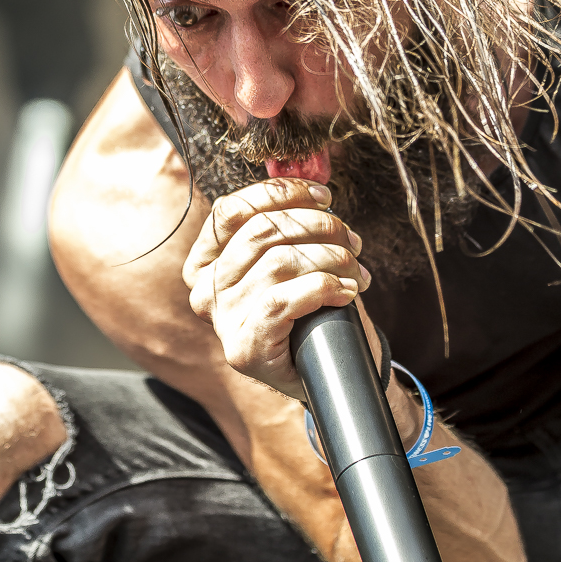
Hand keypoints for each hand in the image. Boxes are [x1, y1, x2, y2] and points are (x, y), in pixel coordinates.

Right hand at [182, 178, 370, 399]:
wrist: (323, 372)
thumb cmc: (306, 309)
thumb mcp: (287, 261)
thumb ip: (284, 227)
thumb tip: (312, 189)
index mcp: (205, 261)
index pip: (231, 210)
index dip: (280, 193)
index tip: (323, 196)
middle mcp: (205, 289)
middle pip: (261, 231)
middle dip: (318, 226)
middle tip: (352, 239)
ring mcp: (221, 320)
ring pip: (279, 262)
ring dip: (330, 258)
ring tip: (355, 268)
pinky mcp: (244, 347)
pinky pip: (284, 300)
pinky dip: (324, 288)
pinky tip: (347, 291)